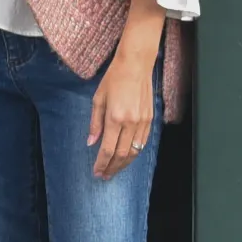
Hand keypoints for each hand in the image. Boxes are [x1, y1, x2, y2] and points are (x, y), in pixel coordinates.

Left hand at [88, 49, 155, 180]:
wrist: (135, 65)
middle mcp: (130, 123)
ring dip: (124, 164)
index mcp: (115, 118)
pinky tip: (128, 157)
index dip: (101, 164)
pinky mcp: (150, 119)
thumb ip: (95, 123)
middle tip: (105, 176)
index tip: (96, 172)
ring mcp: (142, 122)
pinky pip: (143, 142)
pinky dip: (135, 153)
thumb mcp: (98, 99)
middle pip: (121, 154)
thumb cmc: (114, 79)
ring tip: (115, 170)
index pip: (107, 149)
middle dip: (112, 168)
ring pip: (134, 151)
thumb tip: (91, 142)